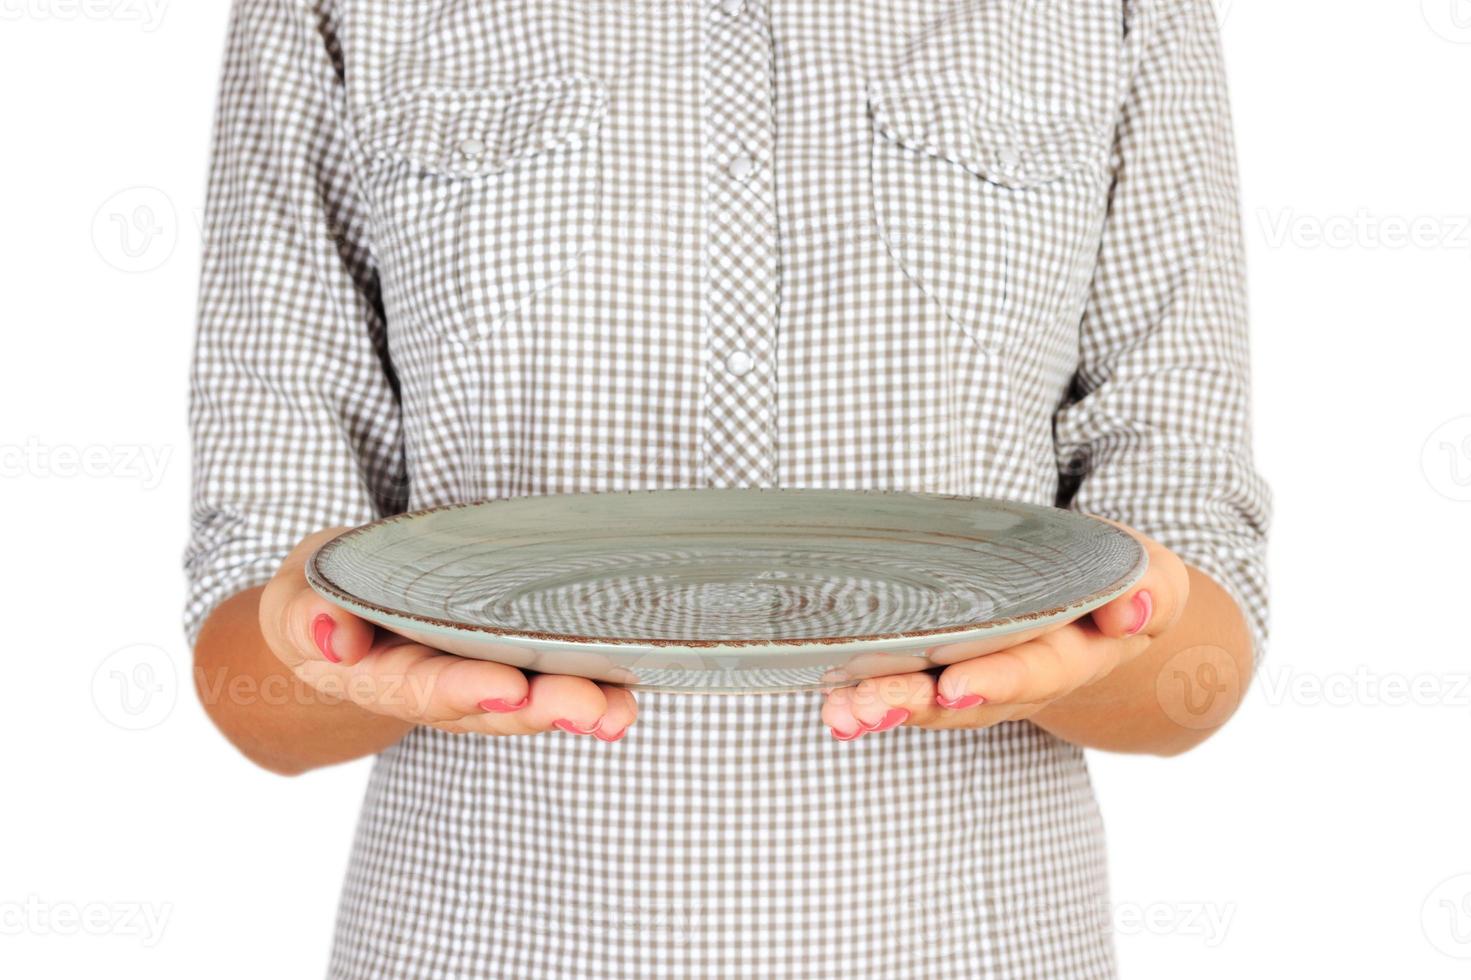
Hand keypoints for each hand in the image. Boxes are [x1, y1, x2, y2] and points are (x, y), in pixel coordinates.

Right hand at [258, 528, 637, 740]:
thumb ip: (308, 614)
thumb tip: (332, 635)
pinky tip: (626, 699)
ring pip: (528, 704)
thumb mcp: (298, 596)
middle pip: (489, 708)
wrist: (341, 610)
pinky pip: (551, 682)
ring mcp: (477, 682)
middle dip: (540, 708)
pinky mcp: (511, 663)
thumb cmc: (324, 595)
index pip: (422, 687)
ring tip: (616, 711)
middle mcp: (435, 690)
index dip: (465, 690)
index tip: (509, 688)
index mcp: (379, 677)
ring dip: (577, 708)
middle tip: (587, 705)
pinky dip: (592, 692)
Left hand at [820, 522, 1187, 738]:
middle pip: (967, 699)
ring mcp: (978, 678)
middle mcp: (1021, 678)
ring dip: (883, 708)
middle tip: (869, 707)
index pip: (1036, 669)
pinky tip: (832, 705)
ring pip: (929, 702)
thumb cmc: (1116, 579)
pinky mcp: (942, 666)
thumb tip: (1131, 612)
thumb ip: (1150, 589)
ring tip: (842, 712)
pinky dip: (867, 698)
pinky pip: (905, 686)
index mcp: (1076, 655)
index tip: (956, 686)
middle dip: (916, 704)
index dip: (997, 679)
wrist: (1097, 606)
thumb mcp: (1150, 575)